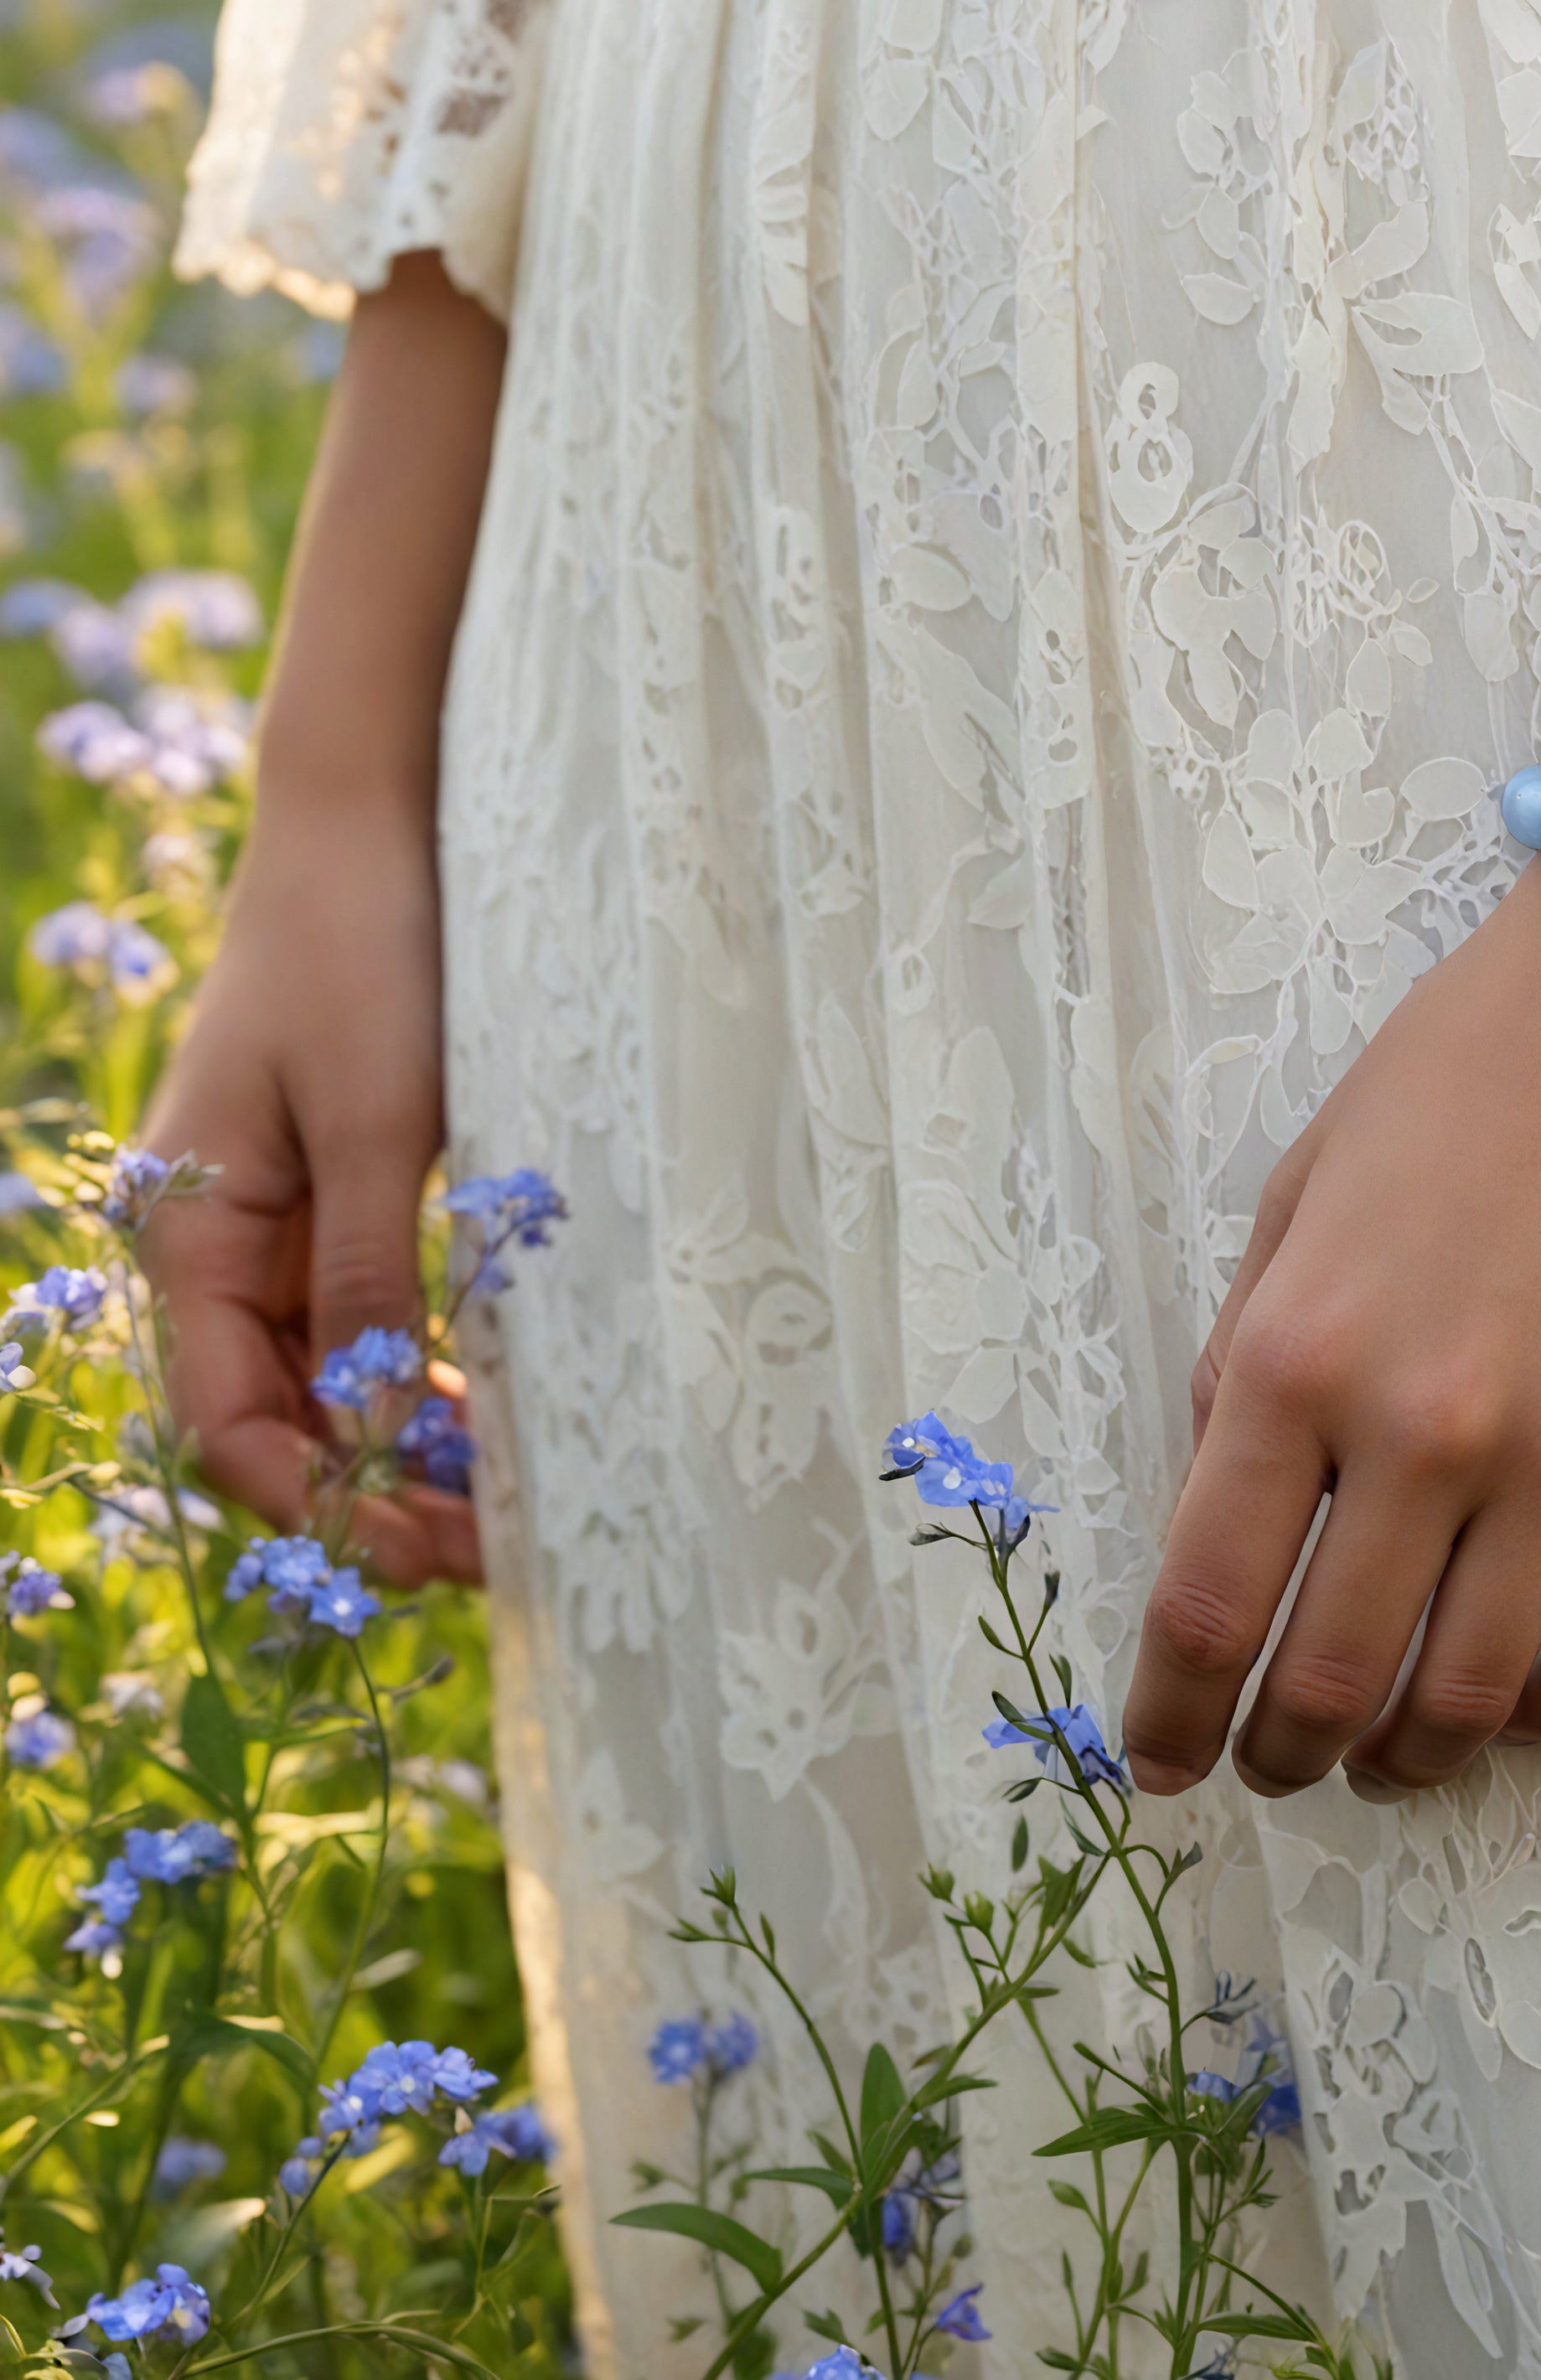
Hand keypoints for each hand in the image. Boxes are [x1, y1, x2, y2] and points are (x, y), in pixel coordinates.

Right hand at [136, 798, 475, 1586]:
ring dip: (404, 1447)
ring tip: (509, 1505)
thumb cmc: (364, 954)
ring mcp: (272, 1226)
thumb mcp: (380, 1119)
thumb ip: (371, 1268)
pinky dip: (422, 1375)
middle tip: (497, 1551)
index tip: (430, 1551)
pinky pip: (362, 1322)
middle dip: (374, 1494)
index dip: (324, 1504)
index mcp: (191, 1235)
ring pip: (326, 1381)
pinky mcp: (334, 1196)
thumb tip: (377, 1415)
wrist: (370, 828)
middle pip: (277, 1420)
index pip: (233, 1426)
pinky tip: (495, 1416)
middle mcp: (215, 1247)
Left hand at [1120, 853, 1540, 1797]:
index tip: (1161, 1764)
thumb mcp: (1304, 1186)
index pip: (1209, 1603)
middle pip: (1330, 1677)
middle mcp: (1420, 1425)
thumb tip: (1226, 1499)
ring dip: (1412, 1758)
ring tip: (1391, 1761)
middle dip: (1283, 1755)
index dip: (1168, 1717)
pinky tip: (1517, 1712)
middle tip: (1275, 1769)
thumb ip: (1251, 1350)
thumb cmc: (1470, 1063)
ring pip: (1470, 1692)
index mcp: (1298, 1353)